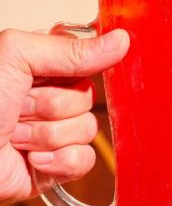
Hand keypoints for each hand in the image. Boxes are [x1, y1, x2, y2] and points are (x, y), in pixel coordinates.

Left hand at [0, 28, 128, 201]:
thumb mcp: (17, 57)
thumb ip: (71, 49)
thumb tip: (120, 41)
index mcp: (41, 66)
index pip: (87, 60)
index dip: (77, 69)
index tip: (55, 75)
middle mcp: (50, 97)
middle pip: (88, 97)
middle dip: (52, 106)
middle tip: (20, 108)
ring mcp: (54, 131)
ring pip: (87, 130)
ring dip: (48, 136)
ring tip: (15, 136)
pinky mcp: (57, 164)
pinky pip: (85, 159)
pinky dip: (59, 161)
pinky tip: (32, 159)